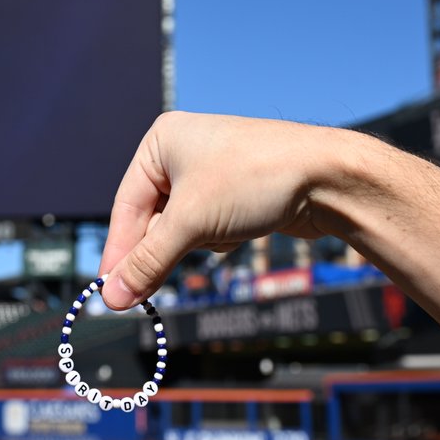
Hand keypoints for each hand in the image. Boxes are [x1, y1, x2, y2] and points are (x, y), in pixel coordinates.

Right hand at [98, 111, 341, 309]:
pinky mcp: (236, 193)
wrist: (329, 177)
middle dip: (163, 249)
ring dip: (197, 242)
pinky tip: (241, 231)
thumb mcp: (191, 224)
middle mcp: (183, 151)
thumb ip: (148, 262)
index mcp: (162, 141)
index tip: (110, 292)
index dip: (119, 251)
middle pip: (152, 218)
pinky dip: (219, 238)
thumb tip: (112, 298)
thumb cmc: (256, 180)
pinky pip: (208, 227)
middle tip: (147, 292)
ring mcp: (211, 172)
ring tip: (225, 233)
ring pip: (182, 227)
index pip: (125, 205)